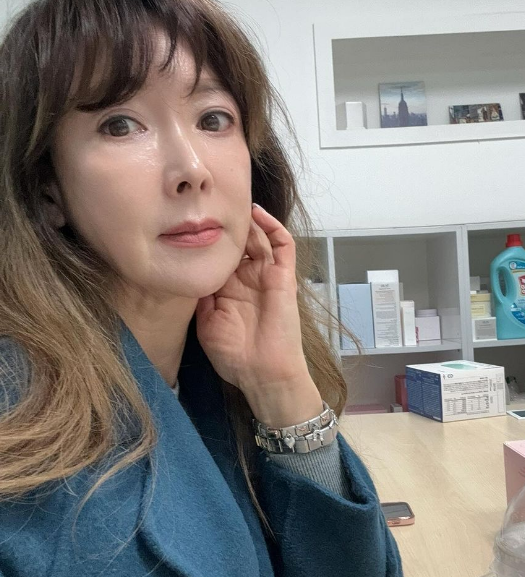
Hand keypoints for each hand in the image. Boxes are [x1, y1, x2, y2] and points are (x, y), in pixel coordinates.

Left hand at [196, 204, 321, 425]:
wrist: (262, 373)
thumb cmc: (234, 355)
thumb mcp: (206, 323)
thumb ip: (200, 296)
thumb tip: (190, 271)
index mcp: (228, 289)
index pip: (219, 256)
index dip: (207, 239)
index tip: (188, 221)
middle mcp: (247, 278)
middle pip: (238, 242)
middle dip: (226, 224)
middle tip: (209, 205)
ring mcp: (266, 275)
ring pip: (258, 238)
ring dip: (247, 221)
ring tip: (231, 202)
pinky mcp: (284, 276)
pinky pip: (283, 244)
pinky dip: (272, 225)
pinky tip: (256, 212)